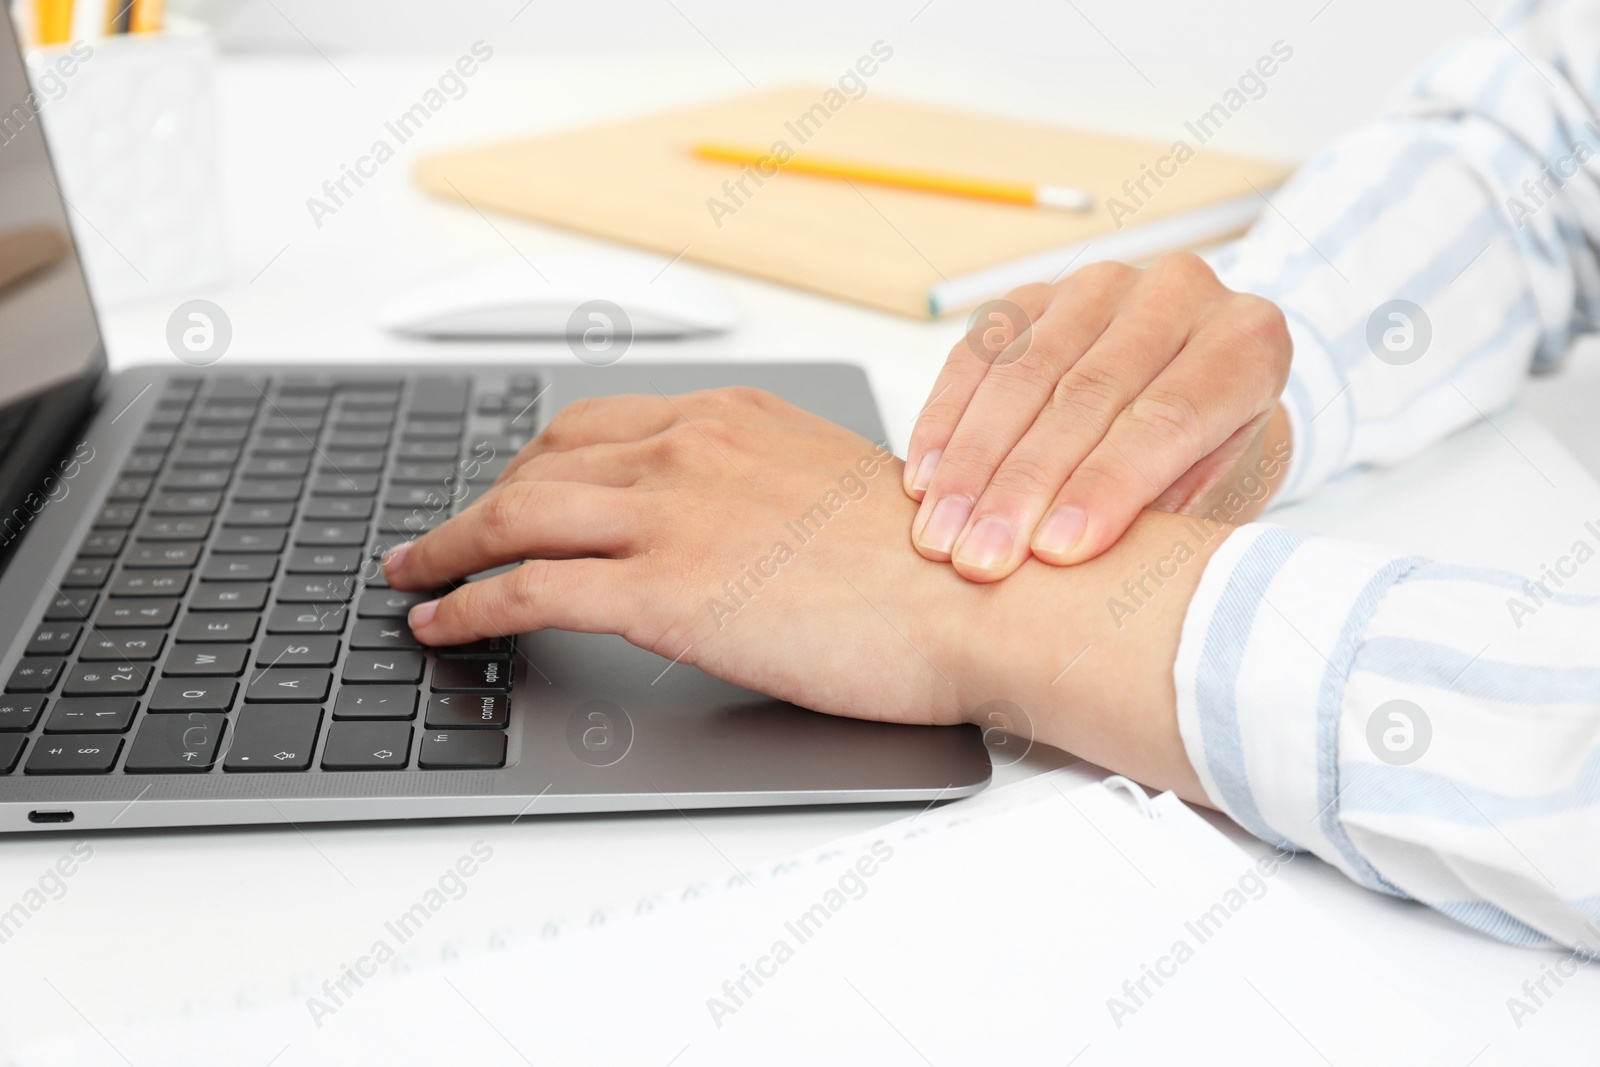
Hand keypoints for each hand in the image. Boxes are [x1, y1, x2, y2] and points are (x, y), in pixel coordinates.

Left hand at [383, 388, 972, 725]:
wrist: (987, 595)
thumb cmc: (941, 561)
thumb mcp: (841, 492)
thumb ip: (768, 494)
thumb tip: (736, 534)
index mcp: (735, 418)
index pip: (599, 424)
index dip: (535, 462)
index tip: (509, 486)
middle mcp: (691, 448)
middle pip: (541, 461)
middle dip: (479, 500)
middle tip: (443, 534)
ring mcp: (673, 515)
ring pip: (516, 516)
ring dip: (448, 548)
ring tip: (415, 576)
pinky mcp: (664, 591)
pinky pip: (528, 591)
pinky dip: (469, 606)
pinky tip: (442, 625)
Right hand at [904, 253, 1290, 581]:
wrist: (1200, 404)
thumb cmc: (1212, 464)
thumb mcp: (1216, 499)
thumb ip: (1157, 517)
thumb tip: (1075, 567)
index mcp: (1248, 343)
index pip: (1168, 415)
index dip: (1105, 486)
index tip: (1053, 553)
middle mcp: (1179, 294)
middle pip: (1087, 393)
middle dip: (1023, 485)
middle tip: (980, 558)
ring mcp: (1102, 286)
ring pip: (1022, 371)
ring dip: (972, 463)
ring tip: (939, 534)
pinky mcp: (1038, 295)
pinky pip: (977, 354)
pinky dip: (945, 422)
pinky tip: (923, 478)